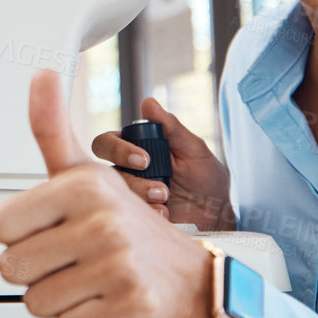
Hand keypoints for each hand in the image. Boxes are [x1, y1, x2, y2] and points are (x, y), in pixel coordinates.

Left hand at [0, 70, 213, 317]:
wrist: (189, 277)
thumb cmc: (126, 224)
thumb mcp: (86, 171)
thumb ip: (53, 127)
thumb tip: (42, 74)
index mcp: (83, 185)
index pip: (0, 226)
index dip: (20, 234)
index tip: (50, 228)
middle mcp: (103, 222)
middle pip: (12, 267)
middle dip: (36, 271)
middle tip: (71, 259)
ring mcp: (119, 265)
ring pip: (37, 301)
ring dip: (59, 298)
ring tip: (89, 279)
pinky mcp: (131, 305)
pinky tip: (106, 300)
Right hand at [91, 98, 233, 229]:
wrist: (216, 213)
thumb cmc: (205, 177)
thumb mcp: (193, 149)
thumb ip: (171, 127)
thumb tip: (148, 103)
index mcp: (135, 148)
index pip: (108, 141)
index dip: (118, 149)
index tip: (144, 160)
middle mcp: (126, 170)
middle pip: (102, 167)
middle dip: (125, 175)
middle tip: (153, 183)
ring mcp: (129, 193)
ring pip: (116, 191)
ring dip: (142, 194)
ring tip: (166, 198)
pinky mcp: (135, 214)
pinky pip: (128, 213)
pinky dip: (147, 212)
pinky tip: (165, 212)